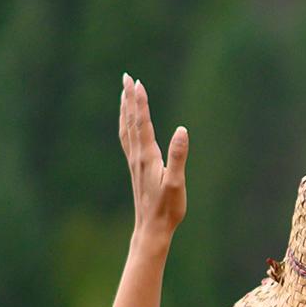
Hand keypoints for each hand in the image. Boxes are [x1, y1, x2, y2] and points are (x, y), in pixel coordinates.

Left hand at [118, 73, 188, 237]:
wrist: (151, 228)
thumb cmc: (167, 208)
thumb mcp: (177, 183)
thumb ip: (178, 156)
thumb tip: (181, 130)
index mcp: (147, 156)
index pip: (142, 122)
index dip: (140, 102)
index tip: (137, 82)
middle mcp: (137, 156)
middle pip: (131, 121)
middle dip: (129, 98)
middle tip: (127, 77)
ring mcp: (134, 162)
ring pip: (126, 129)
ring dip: (125, 109)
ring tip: (124, 93)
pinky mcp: (135, 168)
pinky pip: (127, 140)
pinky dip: (126, 125)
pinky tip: (128, 124)